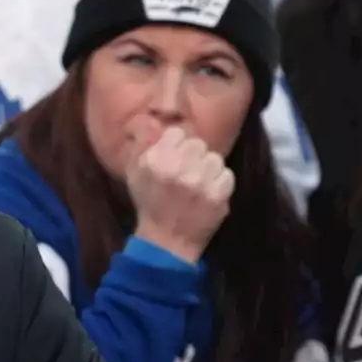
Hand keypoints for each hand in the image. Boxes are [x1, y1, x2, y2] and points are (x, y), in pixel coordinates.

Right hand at [126, 127, 233, 263]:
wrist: (167, 240)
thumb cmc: (149, 203)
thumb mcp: (134, 172)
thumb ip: (143, 144)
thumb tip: (154, 120)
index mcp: (155, 160)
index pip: (178, 134)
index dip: (177, 145)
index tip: (174, 158)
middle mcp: (177, 168)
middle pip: (198, 144)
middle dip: (194, 156)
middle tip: (188, 171)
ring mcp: (199, 183)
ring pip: (214, 158)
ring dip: (208, 169)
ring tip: (198, 182)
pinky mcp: (217, 196)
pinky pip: (227, 175)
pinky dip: (220, 183)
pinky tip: (208, 192)